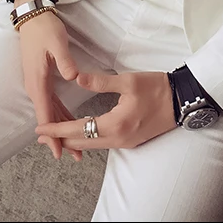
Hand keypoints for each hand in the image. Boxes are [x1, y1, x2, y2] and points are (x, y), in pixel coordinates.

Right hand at [17, 9, 80, 160]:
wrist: (32, 16)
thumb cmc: (45, 28)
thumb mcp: (57, 42)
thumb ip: (65, 61)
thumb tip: (74, 78)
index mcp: (38, 81)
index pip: (46, 114)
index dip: (53, 134)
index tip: (59, 152)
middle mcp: (35, 86)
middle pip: (48, 118)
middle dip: (60, 138)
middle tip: (74, 155)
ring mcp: (37, 83)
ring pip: (49, 111)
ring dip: (61, 128)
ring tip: (74, 145)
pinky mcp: (41, 78)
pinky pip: (50, 101)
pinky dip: (59, 114)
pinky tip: (68, 121)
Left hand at [35, 71, 176, 150]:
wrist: (183, 101)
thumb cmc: (158, 88)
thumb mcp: (128, 81)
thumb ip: (100, 81)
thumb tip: (76, 77)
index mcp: (115, 125)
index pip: (78, 130)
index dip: (57, 130)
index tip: (40, 130)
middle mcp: (118, 139)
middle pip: (82, 143)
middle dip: (60, 139)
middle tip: (41, 135)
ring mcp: (125, 143)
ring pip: (92, 145)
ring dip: (73, 140)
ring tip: (57, 133)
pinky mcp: (131, 141)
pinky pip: (103, 143)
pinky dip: (87, 139)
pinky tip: (82, 132)